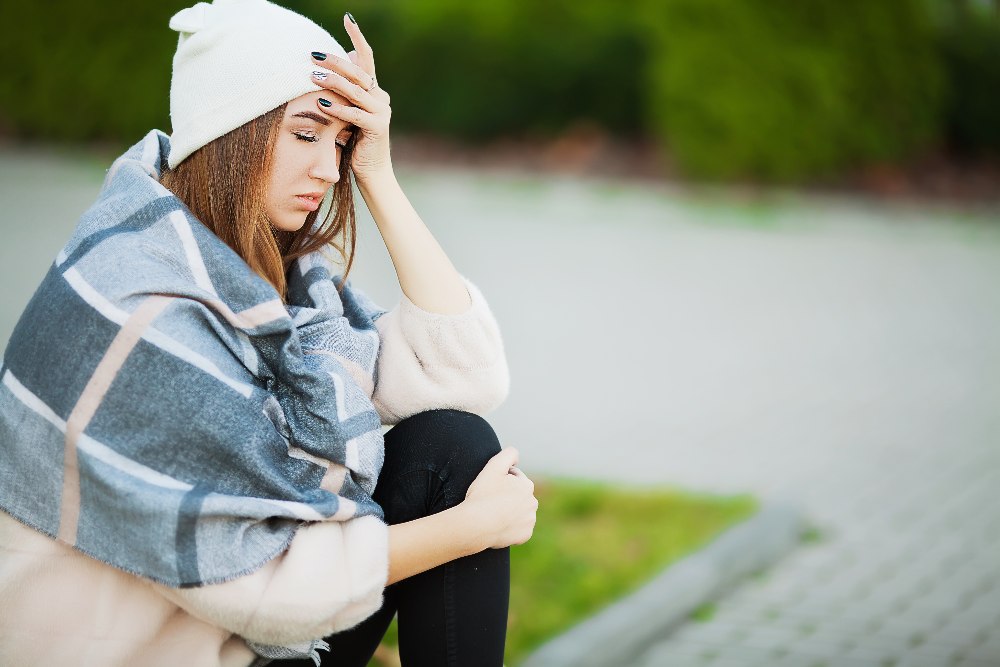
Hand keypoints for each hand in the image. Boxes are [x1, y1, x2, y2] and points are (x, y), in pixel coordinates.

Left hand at [310, 13, 391, 181]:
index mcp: (374, 90)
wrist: (371, 171)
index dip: (357, 37)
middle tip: (313, 54)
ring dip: (333, 82)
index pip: (366, 58)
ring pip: (356, 90)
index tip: (347, 18)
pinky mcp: (378, 127)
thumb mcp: (348, 111)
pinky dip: (337, 108)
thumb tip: (343, 60)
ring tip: (312, 76)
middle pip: (358, 72)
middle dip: (335, 61)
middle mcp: (381, 97)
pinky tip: (321, 104)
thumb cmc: (355, 142)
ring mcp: (382, 112)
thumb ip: (346, 90)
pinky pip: (355, 114)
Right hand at [464, 447, 538, 549]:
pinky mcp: (525, 536)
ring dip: (510, 512)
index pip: (513, 478)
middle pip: (518, 496)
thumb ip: (508, 454)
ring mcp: (530, 521)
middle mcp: (533, 503)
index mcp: (527, 485)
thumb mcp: (493, 466)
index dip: (499, 481)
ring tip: (493, 514)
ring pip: (519, 513)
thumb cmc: (483, 495)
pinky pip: (518, 529)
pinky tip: (498, 526)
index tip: (489, 488)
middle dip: (507, 496)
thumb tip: (516, 455)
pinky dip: (510, 527)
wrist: (476, 525)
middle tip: (490, 501)